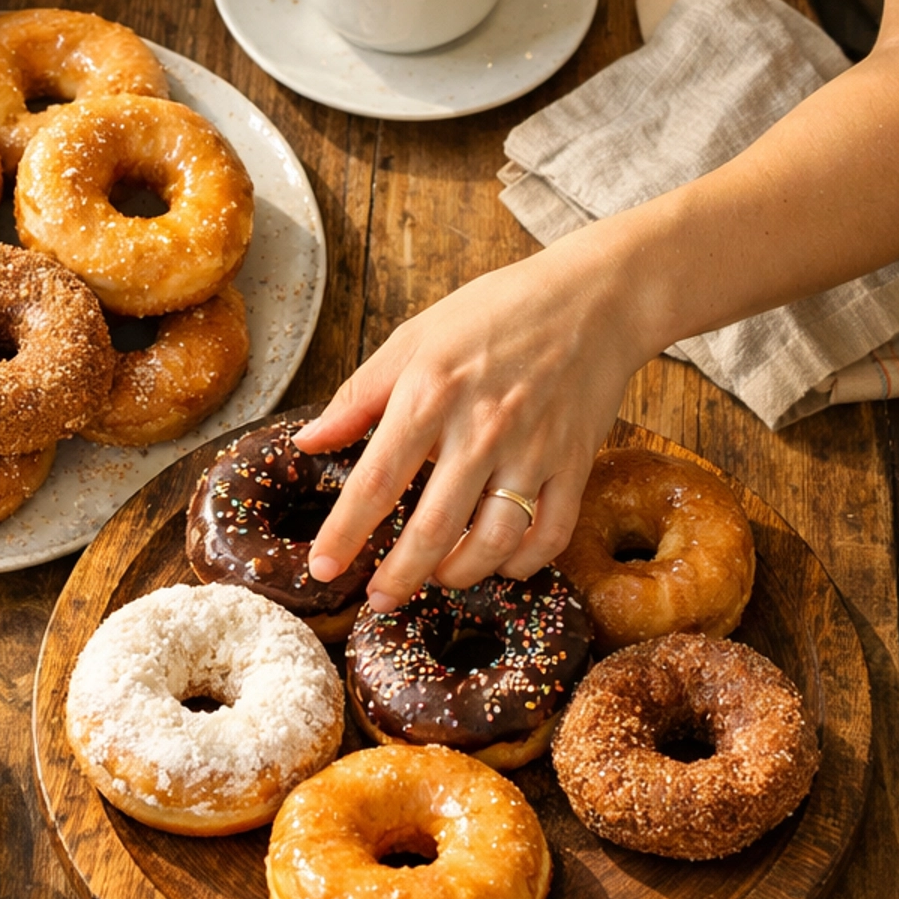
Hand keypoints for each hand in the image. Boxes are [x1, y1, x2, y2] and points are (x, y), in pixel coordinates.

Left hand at [294, 227, 657, 609]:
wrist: (591, 298)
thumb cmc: (495, 312)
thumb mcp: (415, 337)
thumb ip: (358, 395)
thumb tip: (307, 442)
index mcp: (431, 391)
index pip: (377, 480)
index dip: (345, 533)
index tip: (322, 568)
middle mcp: (482, 427)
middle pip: (433, 527)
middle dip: (399, 576)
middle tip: (378, 599)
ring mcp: (533, 449)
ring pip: (493, 543)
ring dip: (459, 575)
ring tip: (436, 577)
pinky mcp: (575, 463)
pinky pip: (549, 535)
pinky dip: (522, 564)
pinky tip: (500, 563)